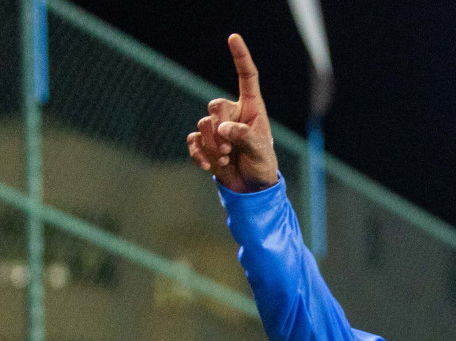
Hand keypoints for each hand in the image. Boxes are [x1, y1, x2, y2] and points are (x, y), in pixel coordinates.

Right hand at [187, 34, 279, 192]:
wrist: (251, 188)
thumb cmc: (262, 165)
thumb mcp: (261, 152)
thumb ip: (246, 137)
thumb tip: (224, 128)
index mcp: (252, 108)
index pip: (246, 78)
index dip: (240, 57)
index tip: (233, 38)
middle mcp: (233, 114)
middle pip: (215, 105)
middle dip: (219, 127)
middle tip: (229, 148)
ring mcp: (217, 128)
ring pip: (203, 125)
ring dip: (213, 145)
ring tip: (226, 158)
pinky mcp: (205, 143)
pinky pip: (193, 141)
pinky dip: (198, 154)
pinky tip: (208, 166)